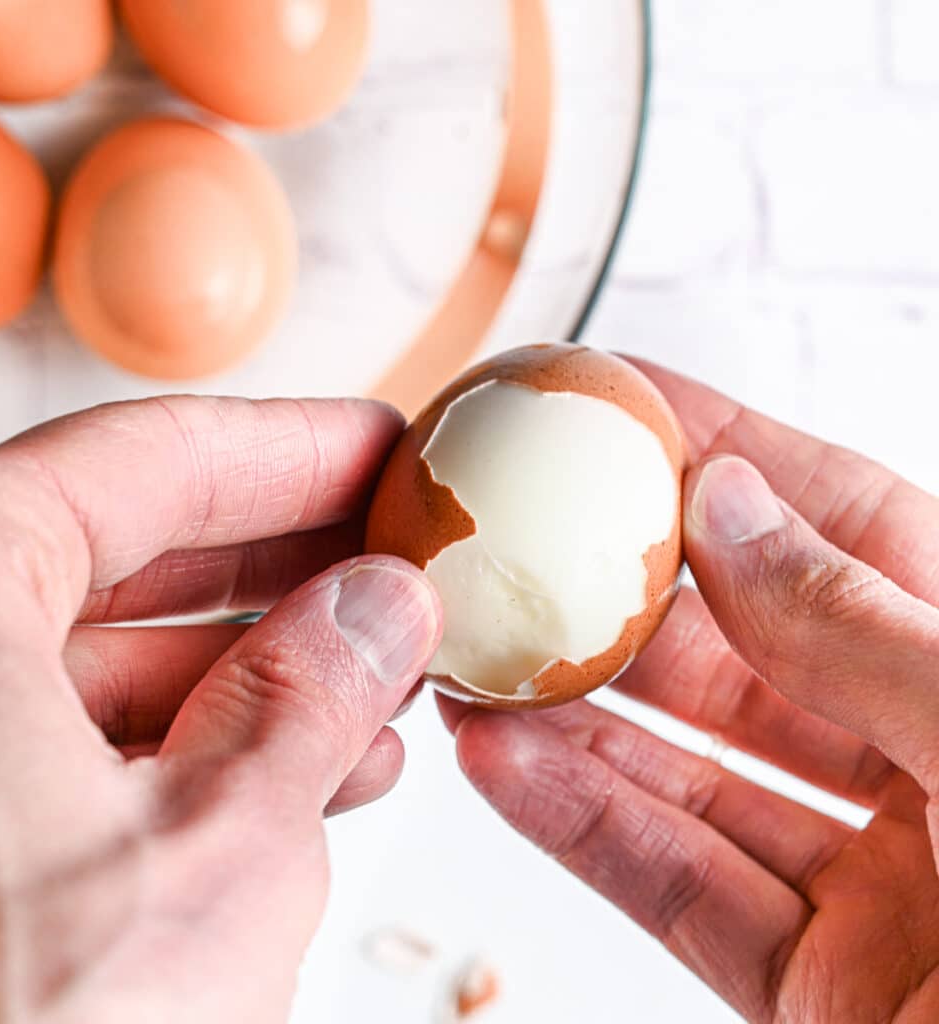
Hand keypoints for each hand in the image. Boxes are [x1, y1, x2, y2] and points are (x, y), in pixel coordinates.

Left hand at [0, 397, 440, 1021]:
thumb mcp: (211, 862)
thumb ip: (310, 704)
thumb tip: (382, 610)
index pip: (153, 460)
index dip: (295, 448)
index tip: (383, 446)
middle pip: (126, 544)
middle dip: (285, 554)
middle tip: (394, 545)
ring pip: (105, 650)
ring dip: (258, 664)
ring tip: (383, 673)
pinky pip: (70, 739)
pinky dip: (194, 745)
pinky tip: (309, 763)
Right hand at [440, 361, 938, 1022]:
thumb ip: (862, 627)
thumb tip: (728, 503)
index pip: (844, 528)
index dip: (727, 452)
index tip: (617, 403)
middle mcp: (934, 772)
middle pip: (743, 653)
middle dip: (621, 598)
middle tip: (519, 546)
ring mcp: (876, 889)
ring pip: (690, 774)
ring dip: (574, 719)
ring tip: (477, 663)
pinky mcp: (816, 991)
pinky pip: (680, 889)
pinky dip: (583, 827)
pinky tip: (505, 767)